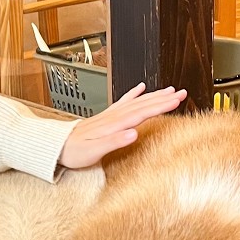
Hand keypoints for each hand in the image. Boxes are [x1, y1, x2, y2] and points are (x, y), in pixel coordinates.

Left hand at [57, 83, 186, 168]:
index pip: (142, 113)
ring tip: (170, 89)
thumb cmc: (74, 152)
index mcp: (114, 125)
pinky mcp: (105, 117)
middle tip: (182, 92)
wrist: (56, 146)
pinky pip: (123, 102)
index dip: (160, 106)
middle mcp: (113, 117)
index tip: (177, 100)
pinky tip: (140, 88)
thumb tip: (133, 133)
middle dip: (163, 98)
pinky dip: (133, 94)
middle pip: (142, 104)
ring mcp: (109, 115)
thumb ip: (114, 142)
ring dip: (153, 95)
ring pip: (136, 101)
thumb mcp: (93, 151)